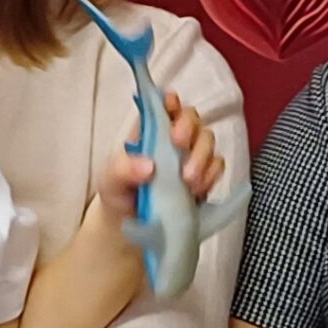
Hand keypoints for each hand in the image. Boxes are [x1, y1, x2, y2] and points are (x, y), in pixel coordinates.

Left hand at [97, 92, 225, 211]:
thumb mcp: (110, 181)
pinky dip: (210, 175)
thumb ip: (123, 169)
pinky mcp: (204, 177)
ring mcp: (191, 156)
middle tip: (178, 145)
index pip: (164, 104)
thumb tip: (150, 167)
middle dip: (189, 129)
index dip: (170, 101)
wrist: (131, 226)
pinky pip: (217, 166)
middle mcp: (173, 138)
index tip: (171, 110)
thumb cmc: (118, 194)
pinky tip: (197, 190)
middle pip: (192, 118)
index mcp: (149, 130)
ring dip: (201, 157)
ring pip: (208, 140)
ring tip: (188, 180)